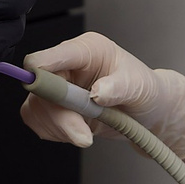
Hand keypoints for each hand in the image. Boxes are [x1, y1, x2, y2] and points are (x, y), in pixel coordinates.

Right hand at [16, 31, 184, 158]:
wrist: (147, 113)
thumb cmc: (145, 91)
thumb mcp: (139, 86)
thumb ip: (118, 88)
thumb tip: (97, 92)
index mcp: (86, 50)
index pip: (52, 55)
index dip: (41, 71)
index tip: (41, 88)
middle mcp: (67, 65)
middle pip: (40, 87)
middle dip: (60, 114)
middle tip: (83, 133)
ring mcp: (58, 87)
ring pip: (37, 107)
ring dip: (60, 128)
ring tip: (87, 132)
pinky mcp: (53, 107)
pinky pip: (37, 121)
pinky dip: (55, 133)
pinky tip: (77, 131)